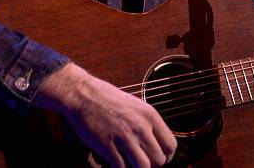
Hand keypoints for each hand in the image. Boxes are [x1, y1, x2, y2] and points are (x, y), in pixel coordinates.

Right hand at [34, 63, 176, 166]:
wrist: (82, 93)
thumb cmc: (106, 98)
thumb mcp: (134, 105)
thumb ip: (147, 124)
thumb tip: (156, 144)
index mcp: (149, 114)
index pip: (171, 145)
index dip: (165, 156)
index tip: (155, 157)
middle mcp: (140, 125)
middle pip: (159, 160)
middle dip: (150, 164)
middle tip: (139, 160)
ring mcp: (124, 136)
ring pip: (143, 167)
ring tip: (127, 162)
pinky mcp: (107, 145)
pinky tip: (114, 161)